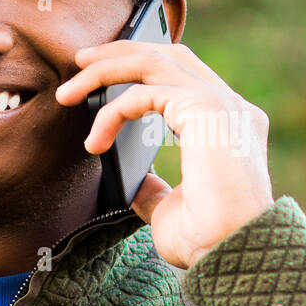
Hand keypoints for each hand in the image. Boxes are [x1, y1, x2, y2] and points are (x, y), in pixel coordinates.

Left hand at [55, 40, 274, 268]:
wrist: (236, 252)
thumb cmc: (210, 240)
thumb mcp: (172, 210)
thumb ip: (156, 190)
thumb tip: (136, 184)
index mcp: (231, 124)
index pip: (185, 75)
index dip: (143, 68)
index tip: (104, 78)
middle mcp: (232, 106)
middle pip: (170, 54)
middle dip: (120, 53)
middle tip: (80, 61)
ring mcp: (221, 102)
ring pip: (154, 61)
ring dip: (106, 69)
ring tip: (69, 90)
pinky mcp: (205, 107)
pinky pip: (142, 94)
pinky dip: (111, 114)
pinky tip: (94, 142)